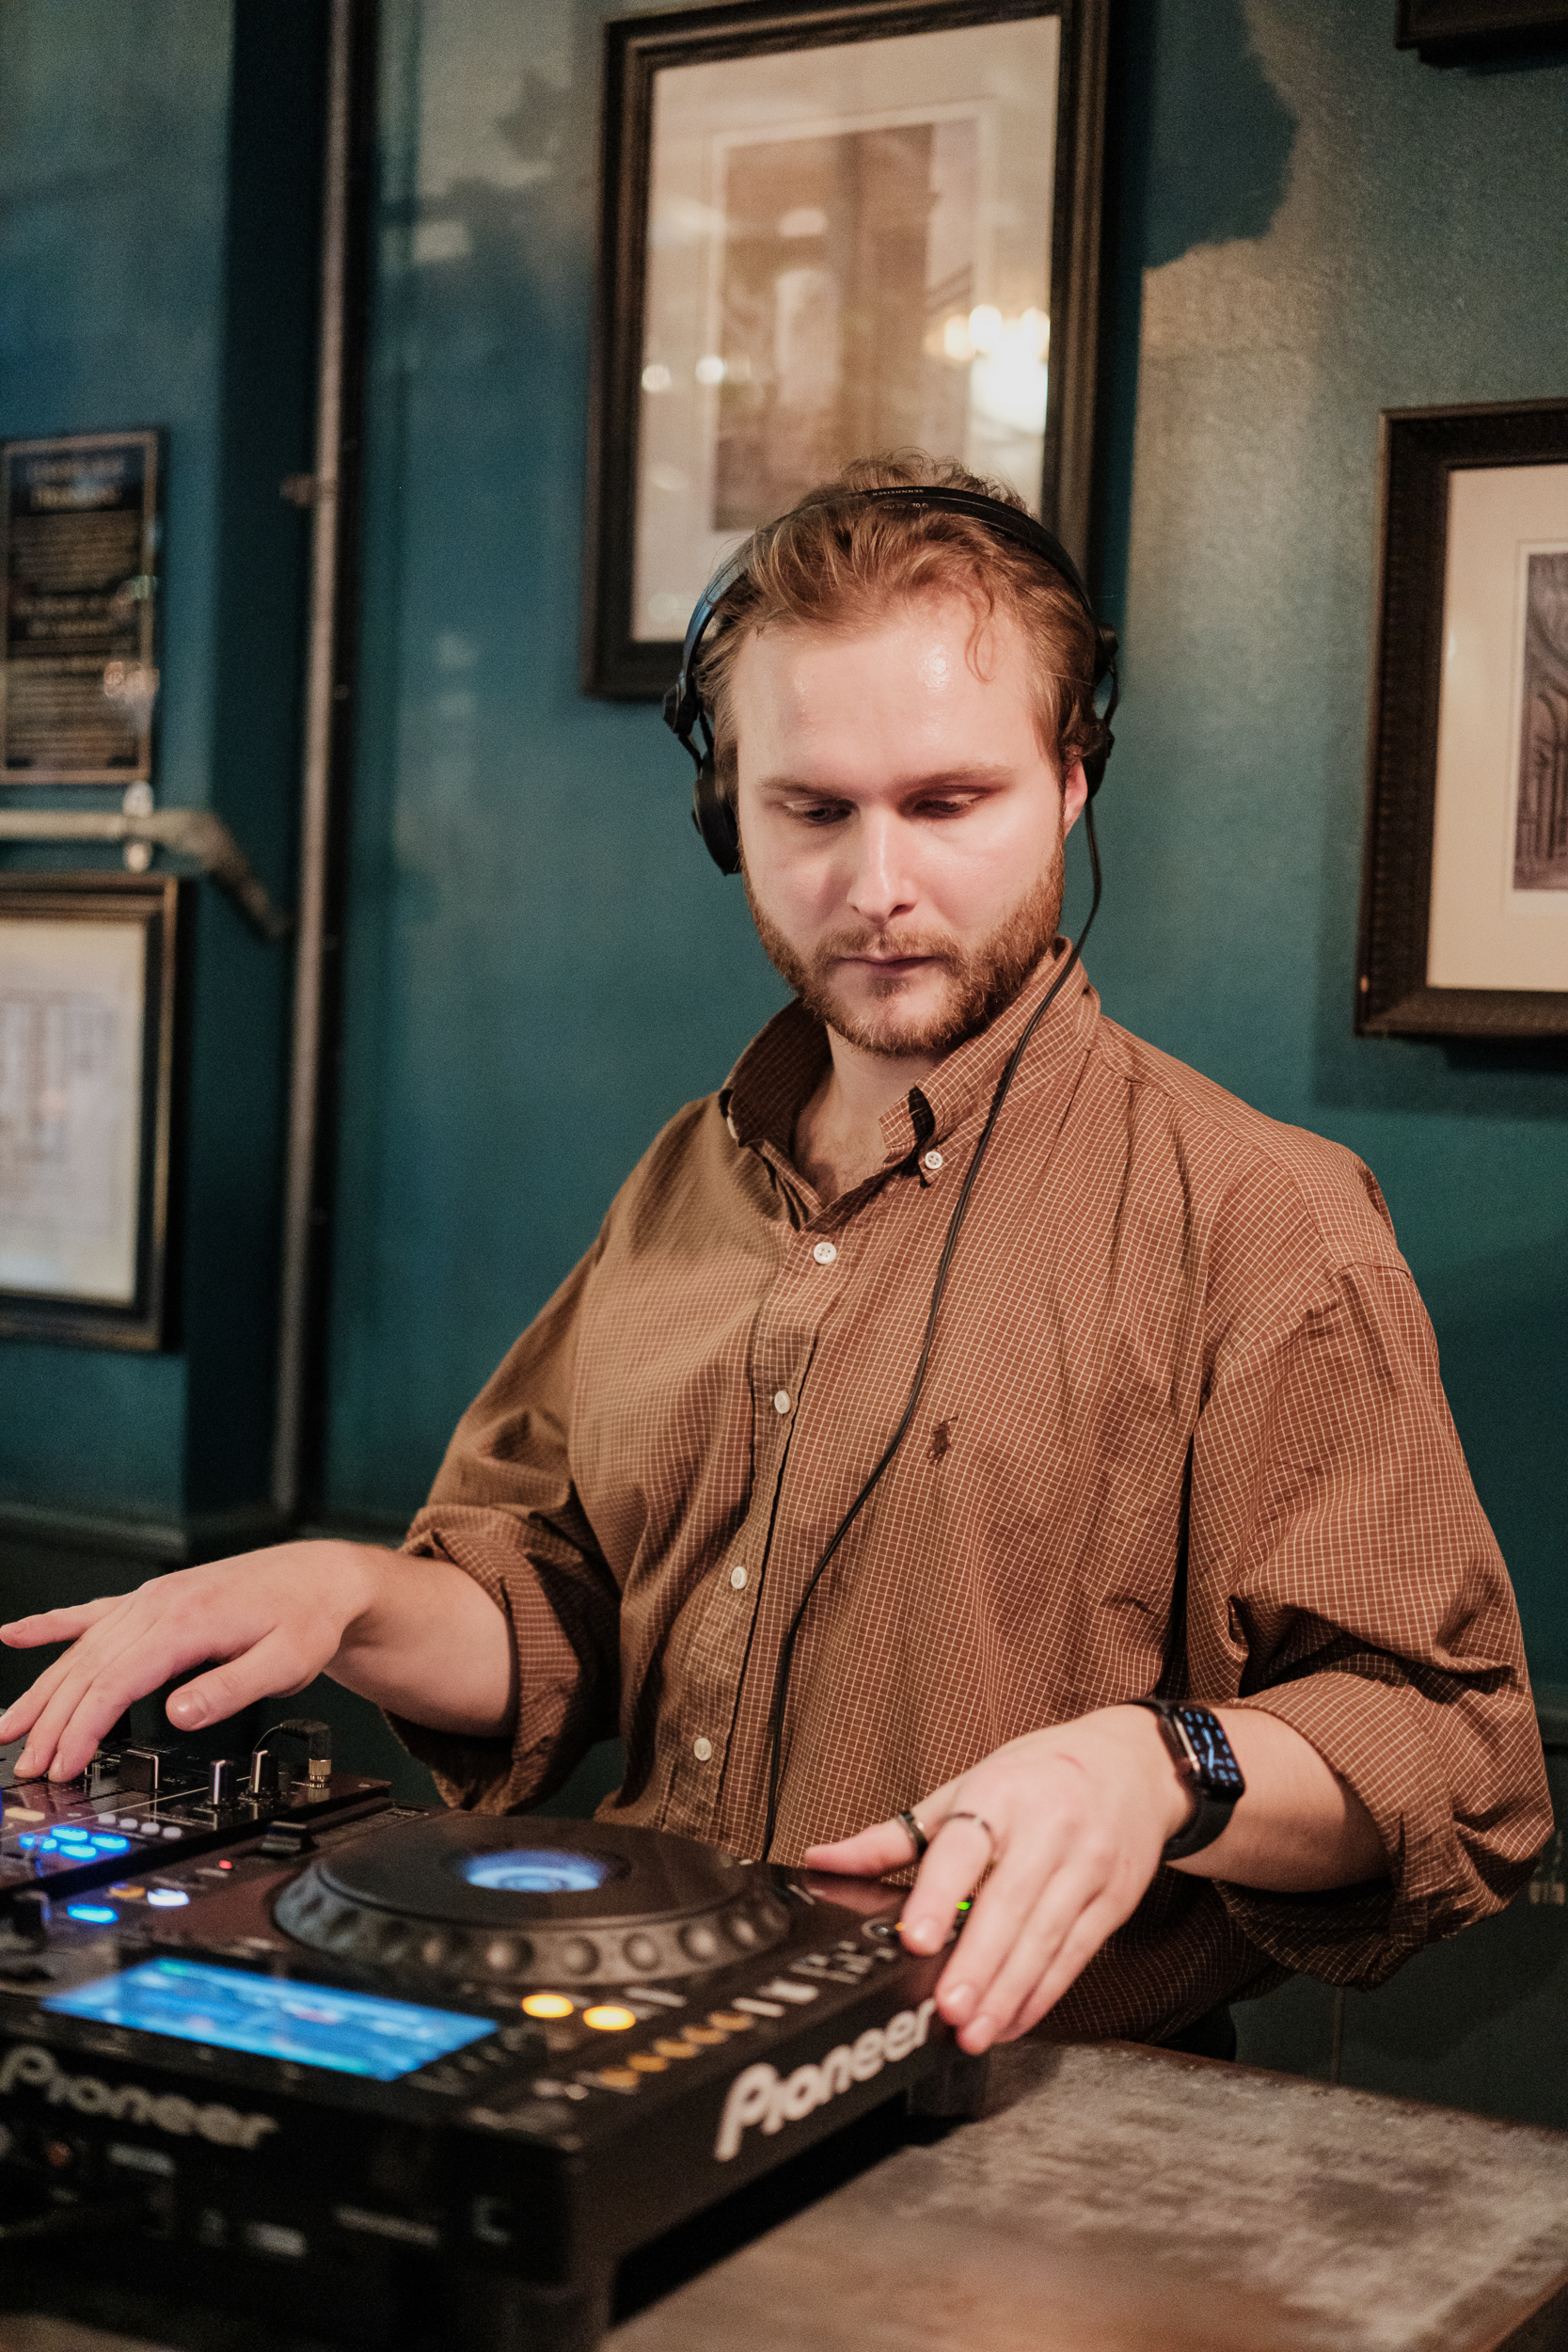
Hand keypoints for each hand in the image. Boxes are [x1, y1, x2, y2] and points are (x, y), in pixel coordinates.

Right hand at [0, 1541, 383, 1782]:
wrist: (320, 1577)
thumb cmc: (306, 1617)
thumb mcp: (286, 1662)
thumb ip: (230, 1689)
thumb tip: (178, 1715)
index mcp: (185, 1622)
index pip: (115, 1683)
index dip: (82, 1729)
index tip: (64, 1766)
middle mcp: (158, 1605)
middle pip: (88, 1671)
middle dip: (52, 1722)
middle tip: (27, 1765)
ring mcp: (151, 1600)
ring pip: (81, 1649)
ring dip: (42, 1690)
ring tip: (8, 1727)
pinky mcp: (152, 1600)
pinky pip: (90, 1613)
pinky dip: (50, 1625)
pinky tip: (16, 1634)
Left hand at [802, 1707, 1189, 2053]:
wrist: (1133, 1765)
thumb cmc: (1037, 1776)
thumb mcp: (965, 1788)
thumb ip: (894, 1836)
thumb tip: (824, 1861)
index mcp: (1000, 1795)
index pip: (965, 1848)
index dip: (940, 1895)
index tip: (917, 1938)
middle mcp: (1047, 1830)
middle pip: (1009, 1905)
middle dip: (978, 1965)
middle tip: (948, 2010)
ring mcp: (1086, 1866)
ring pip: (1044, 1938)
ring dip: (1008, 1992)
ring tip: (975, 2031)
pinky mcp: (1113, 1900)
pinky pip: (1074, 1955)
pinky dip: (1041, 1993)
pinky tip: (1012, 2020)